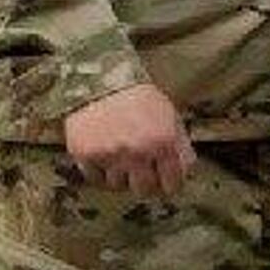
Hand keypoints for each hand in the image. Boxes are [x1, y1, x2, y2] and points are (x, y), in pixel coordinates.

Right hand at [64, 83, 194, 197]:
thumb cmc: (137, 96)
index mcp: (163, 142)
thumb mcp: (169, 115)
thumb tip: (184, 171)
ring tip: (118, 155)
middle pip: (144, 189)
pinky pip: (94, 177)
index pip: (172, 185)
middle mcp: (137, 152)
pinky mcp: (85, 153)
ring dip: (119, 174)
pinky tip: (102, 153)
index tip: (163, 177)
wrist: (98, 79)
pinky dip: (98, 169)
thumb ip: (179, 146)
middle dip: (144, 180)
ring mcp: (110, 154)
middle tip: (139, 167)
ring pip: (117, 184)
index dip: (168, 181)